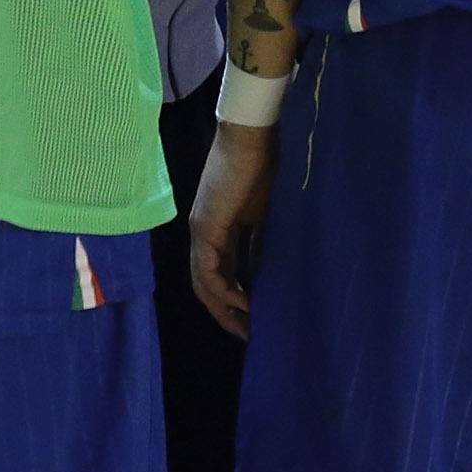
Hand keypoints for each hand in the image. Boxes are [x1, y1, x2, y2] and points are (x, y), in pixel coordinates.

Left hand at [190, 119, 277, 338]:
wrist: (255, 135)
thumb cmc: (266, 164)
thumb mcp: (267, 214)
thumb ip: (263, 242)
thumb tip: (269, 274)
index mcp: (219, 229)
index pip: (222, 274)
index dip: (237, 299)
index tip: (259, 319)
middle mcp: (204, 233)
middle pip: (209, 285)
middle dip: (229, 314)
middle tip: (252, 336)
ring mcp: (201, 231)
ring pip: (204, 284)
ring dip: (224, 309)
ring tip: (249, 328)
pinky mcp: (205, 227)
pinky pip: (208, 272)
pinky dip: (223, 292)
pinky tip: (245, 304)